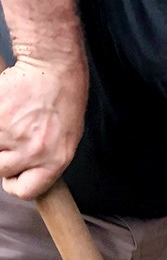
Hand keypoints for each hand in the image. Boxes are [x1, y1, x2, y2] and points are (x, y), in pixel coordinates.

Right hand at [0, 54, 87, 198]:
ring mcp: (12, 133)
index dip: (15, 183)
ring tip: (12, 122)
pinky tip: (5, 111)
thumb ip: (46, 159)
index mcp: (56, 160)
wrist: (53, 67)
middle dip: (4, 156)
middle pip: (1, 169)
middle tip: (12, 139)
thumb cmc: (63, 99)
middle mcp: (34, 151)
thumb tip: (26, 172)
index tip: (12, 175)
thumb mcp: (66, 137)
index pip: (26, 191)